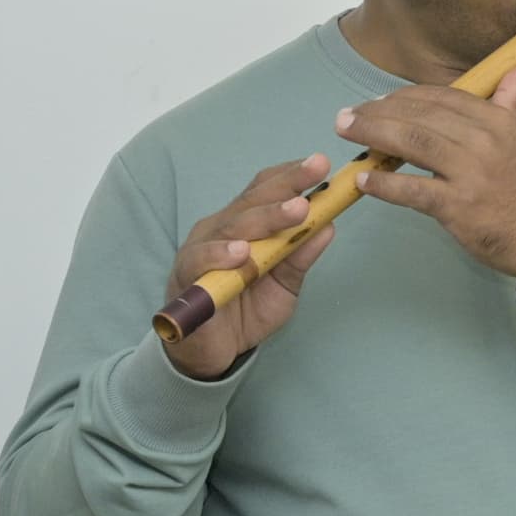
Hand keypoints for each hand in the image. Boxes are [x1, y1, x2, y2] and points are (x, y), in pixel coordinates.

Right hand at [160, 154, 344, 378]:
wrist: (212, 351)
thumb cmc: (247, 308)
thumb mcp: (285, 282)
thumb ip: (301, 256)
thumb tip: (329, 226)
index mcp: (247, 224)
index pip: (266, 189)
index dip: (292, 174)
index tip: (321, 163)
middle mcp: (222, 229)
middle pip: (254, 199)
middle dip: (288, 184)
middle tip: (317, 170)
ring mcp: (202, 249)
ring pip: (234, 225)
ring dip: (267, 216)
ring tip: (297, 210)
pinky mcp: (186, 276)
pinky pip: (201, 260)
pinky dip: (220, 254)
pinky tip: (240, 252)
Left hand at [338, 63, 515, 284]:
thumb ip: (514, 101)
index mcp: (498, 121)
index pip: (443, 98)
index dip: (406, 96)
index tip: (380, 101)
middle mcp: (483, 141)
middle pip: (421, 116)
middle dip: (379, 111)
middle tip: (348, 115)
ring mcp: (470, 174)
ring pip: (413, 143)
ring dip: (373, 134)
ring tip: (346, 131)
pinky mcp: (457, 206)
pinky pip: (412, 190)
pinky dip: (384, 184)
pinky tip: (364, 179)